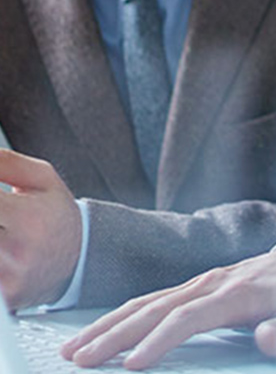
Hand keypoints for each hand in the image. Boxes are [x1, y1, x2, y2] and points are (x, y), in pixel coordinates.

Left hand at [0, 150, 80, 308]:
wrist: (81, 260)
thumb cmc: (57, 216)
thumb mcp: (43, 180)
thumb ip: (6, 163)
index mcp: (27, 217)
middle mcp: (18, 250)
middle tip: (3, 217)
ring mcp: (9, 278)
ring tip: (4, 230)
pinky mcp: (5, 298)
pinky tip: (5, 249)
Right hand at [61, 239, 275, 369]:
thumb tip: (268, 340)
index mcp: (240, 292)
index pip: (191, 317)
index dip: (161, 340)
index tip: (133, 365)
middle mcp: (215, 282)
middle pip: (157, 307)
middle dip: (116, 334)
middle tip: (79, 359)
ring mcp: (204, 282)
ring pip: (149, 301)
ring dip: (111, 324)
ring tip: (75, 348)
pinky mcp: (200, 286)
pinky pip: (155, 299)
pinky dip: (125, 315)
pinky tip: (103, 332)